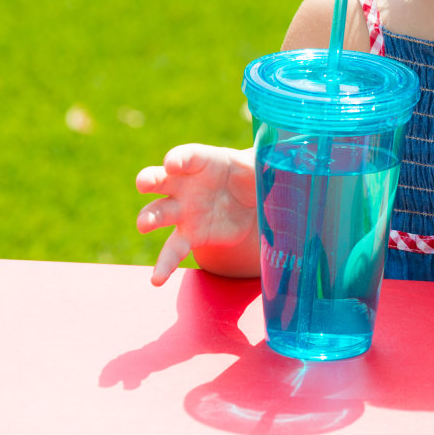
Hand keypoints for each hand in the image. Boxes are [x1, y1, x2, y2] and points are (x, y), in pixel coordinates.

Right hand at [135, 144, 257, 285]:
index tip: (172, 163)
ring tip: (143, 225)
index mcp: (204, 161)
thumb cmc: (250, 174)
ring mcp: (183, 210)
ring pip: (159, 212)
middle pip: (161, 179)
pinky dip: (164, 265)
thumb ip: (267, 162)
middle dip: (150, 179)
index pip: (188, 156)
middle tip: (144, 182)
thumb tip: (290, 157)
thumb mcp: (260, 165)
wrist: (248, 203)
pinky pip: (172, 251)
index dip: (179, 158)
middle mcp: (185, 184)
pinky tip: (157, 279)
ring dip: (149, 217)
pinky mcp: (189, 236)